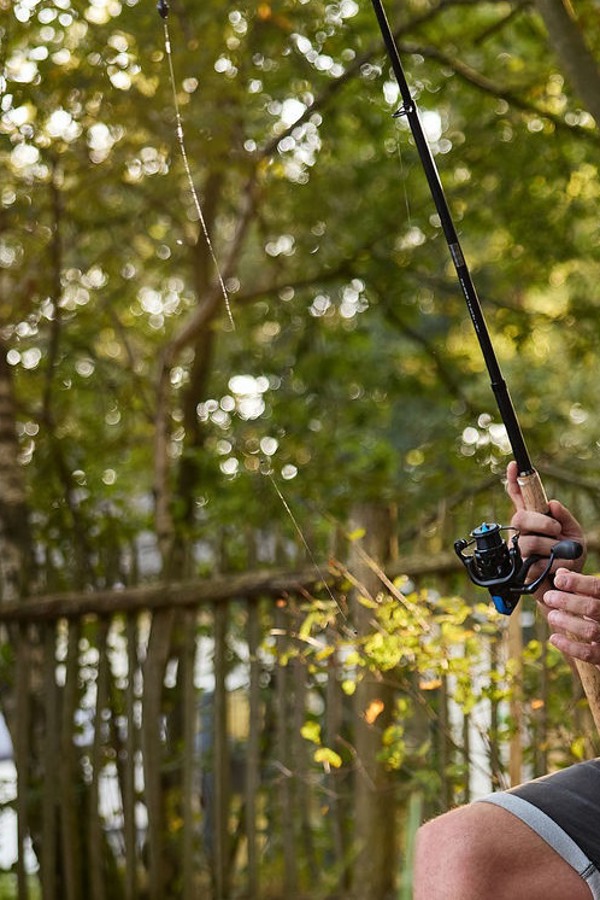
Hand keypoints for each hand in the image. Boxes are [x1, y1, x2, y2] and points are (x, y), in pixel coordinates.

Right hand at [505, 461, 586, 587]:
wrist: (568, 587)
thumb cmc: (569, 559)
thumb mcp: (575, 535)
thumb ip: (565, 518)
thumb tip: (552, 504)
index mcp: (534, 520)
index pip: (520, 497)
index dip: (516, 480)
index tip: (515, 465)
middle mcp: (522, 532)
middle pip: (519, 518)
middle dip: (539, 522)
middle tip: (555, 529)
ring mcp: (518, 550)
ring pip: (526, 541)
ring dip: (548, 545)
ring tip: (559, 552)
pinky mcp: (518, 568)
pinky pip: (531, 561)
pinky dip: (550, 564)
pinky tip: (553, 568)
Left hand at [544, 569, 599, 666]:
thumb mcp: (597, 598)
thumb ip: (582, 586)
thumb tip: (561, 574)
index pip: (598, 587)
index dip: (577, 582)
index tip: (558, 579)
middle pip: (592, 607)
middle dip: (567, 601)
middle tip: (549, 597)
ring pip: (590, 630)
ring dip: (567, 622)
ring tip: (552, 616)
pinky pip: (588, 654)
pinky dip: (569, 646)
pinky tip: (554, 639)